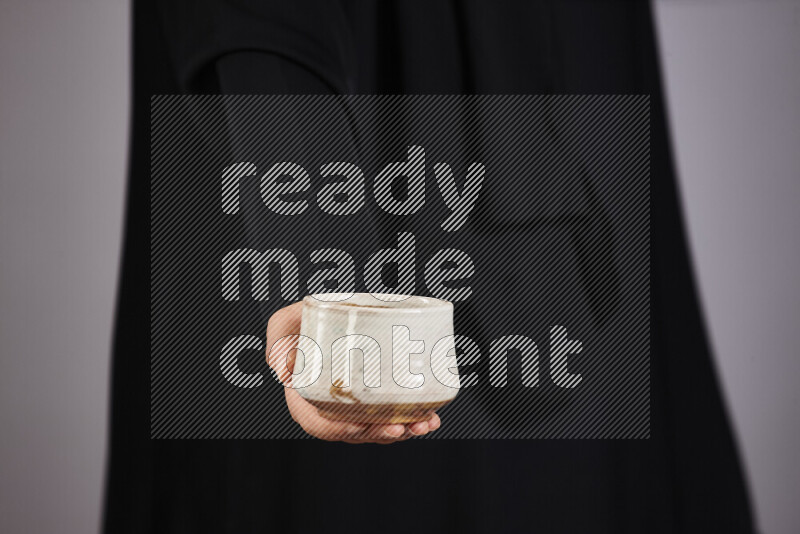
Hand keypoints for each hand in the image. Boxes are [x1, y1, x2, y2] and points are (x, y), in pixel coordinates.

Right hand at [266, 302, 440, 443]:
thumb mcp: (284, 324)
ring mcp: (356, 405)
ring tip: (425, 423)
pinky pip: (394, 415)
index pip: (318, 423)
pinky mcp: (377, 398)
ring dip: (404, 431)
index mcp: (306, 396)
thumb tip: (284, 367)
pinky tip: (431, 417)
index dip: (338, 428)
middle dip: (380, 434)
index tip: (359, 425)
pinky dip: (413, 419)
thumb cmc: (304, 322)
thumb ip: (279, 339)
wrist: (331, 314)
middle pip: (355, 432)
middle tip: (401, 427)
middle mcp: (332, 407)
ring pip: (378, 428)